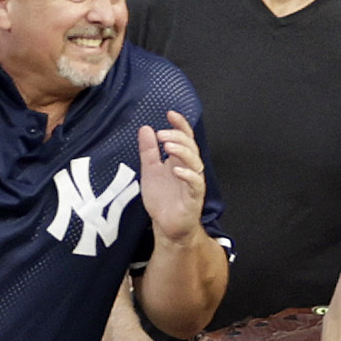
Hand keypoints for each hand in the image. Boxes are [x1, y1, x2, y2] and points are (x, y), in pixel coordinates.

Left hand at [137, 110, 207, 242]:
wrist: (166, 226)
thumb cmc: (162, 199)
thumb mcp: (149, 170)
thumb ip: (148, 150)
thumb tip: (145, 128)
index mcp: (179, 160)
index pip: (184, 137)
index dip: (180, 125)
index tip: (170, 114)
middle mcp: (188, 169)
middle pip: (190, 146)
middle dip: (178, 137)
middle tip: (161, 134)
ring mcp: (193, 183)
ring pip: (195, 162)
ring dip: (183, 151)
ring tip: (167, 146)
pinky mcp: (194, 198)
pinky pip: (195, 183)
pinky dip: (187, 175)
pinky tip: (176, 170)